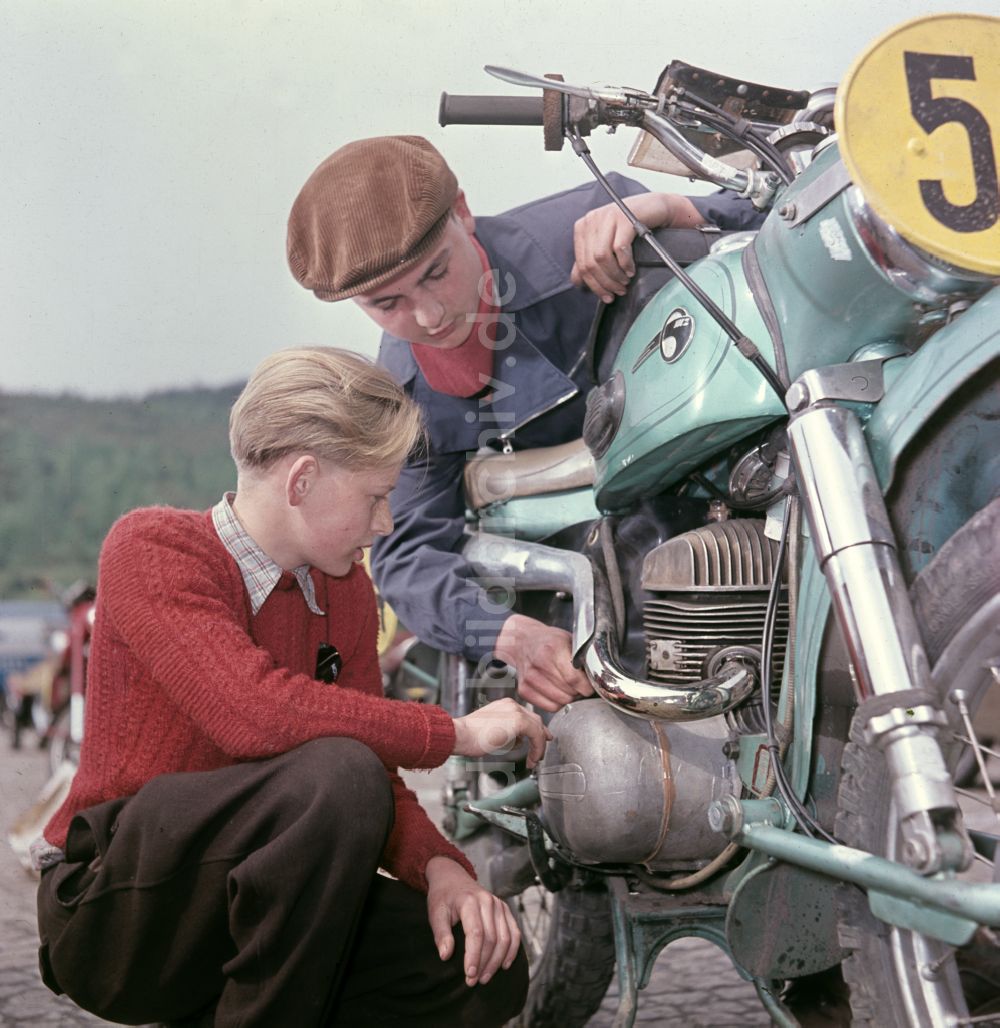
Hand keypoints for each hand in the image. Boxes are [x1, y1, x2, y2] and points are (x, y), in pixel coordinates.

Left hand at [425, 856, 520, 985]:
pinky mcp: (505, 909)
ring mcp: (499, 904)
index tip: (469, 975)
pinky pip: (514, 932)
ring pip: (505, 938)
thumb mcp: (435, 912)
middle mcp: (488, 901)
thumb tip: (445, 956)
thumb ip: (440, 933)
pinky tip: (504, 965)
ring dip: (497, 961)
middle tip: (473, 981)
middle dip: (484, 963)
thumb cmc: (443, 897)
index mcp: (470, 901)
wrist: (452, 877)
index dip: (474, 956)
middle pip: (492, 938)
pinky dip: (512, 950)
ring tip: (485, 977)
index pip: (476, 933)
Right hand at [452, 695, 549, 766]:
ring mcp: (515, 711)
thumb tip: (518, 740)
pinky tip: (533, 759)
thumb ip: (507, 732)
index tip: (540, 738)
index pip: (526, 715)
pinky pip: (536, 735)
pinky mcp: (518, 720)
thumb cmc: (469, 736)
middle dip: (542, 734)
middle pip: (535, 719)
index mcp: (504, 705)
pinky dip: (537, 748)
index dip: (535, 728)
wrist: (461, 735)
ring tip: (535, 760)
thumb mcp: (491, 731)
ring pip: (537, 728)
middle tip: (544, 747)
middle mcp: (511, 705)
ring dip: (538, 746)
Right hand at [494, 613, 593, 712]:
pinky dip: (557, 703)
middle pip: (569, 693)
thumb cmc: (549, 641)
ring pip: (561, 703)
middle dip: (578, 692)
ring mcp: (529, 679)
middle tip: (578, 685)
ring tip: (568, 687)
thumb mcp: (569, 640)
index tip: (589, 685)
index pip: (574, 679)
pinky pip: (550, 707)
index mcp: (552, 649)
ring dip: (569, 698)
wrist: (523, 641)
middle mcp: (539, 665)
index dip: (586, 686)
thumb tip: (596, 678)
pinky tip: (558, 692)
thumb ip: (583, 658)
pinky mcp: (524, 690)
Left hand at [570, 193, 705, 302]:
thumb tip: (578, 282)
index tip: (606, 296)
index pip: (581, 264)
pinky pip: (619, 248)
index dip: (593, 285)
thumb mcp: (607, 243)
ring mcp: (607, 217)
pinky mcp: (623, 218)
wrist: (655, 208)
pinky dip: (625, 264)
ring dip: (615, 275)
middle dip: (605, 283)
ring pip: (602, 257)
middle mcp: (591, 220)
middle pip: (591, 262)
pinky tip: (631, 269)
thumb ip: (590, 260)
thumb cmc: (631, 228)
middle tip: (618, 291)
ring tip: (625, 281)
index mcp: (583, 227)